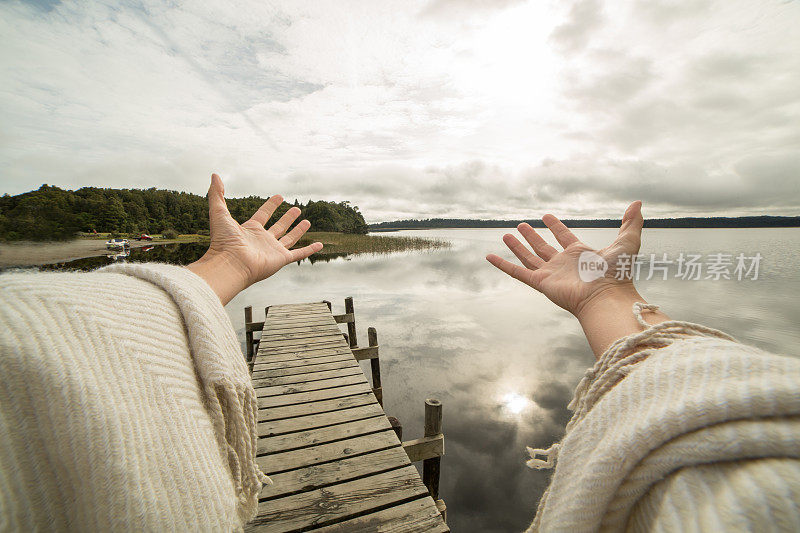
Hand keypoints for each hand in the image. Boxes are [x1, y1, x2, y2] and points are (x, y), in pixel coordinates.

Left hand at [187, 174, 322, 304]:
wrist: (230, 264)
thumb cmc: (223, 241)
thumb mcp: (218, 212)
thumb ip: (217, 194)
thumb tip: (214, 175)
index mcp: (250, 230)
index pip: (263, 215)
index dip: (271, 205)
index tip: (279, 196)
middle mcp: (262, 240)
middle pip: (278, 227)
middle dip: (287, 218)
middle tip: (296, 208)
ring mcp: (273, 250)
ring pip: (289, 238)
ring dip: (298, 230)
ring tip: (306, 221)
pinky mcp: (281, 259)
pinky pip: (299, 253)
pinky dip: (309, 249)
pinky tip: (319, 245)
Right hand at [487, 201, 668, 357]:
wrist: (607, 296)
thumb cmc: (619, 273)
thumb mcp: (627, 242)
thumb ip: (631, 223)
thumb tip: (638, 204)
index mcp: (580, 255)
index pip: (564, 237)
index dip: (556, 227)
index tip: (547, 216)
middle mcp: (563, 264)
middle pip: (543, 248)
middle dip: (533, 237)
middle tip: (522, 225)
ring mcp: (550, 274)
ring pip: (529, 258)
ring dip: (517, 247)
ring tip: (506, 234)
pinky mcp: (540, 283)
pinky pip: (517, 273)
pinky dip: (503, 265)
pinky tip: (491, 256)